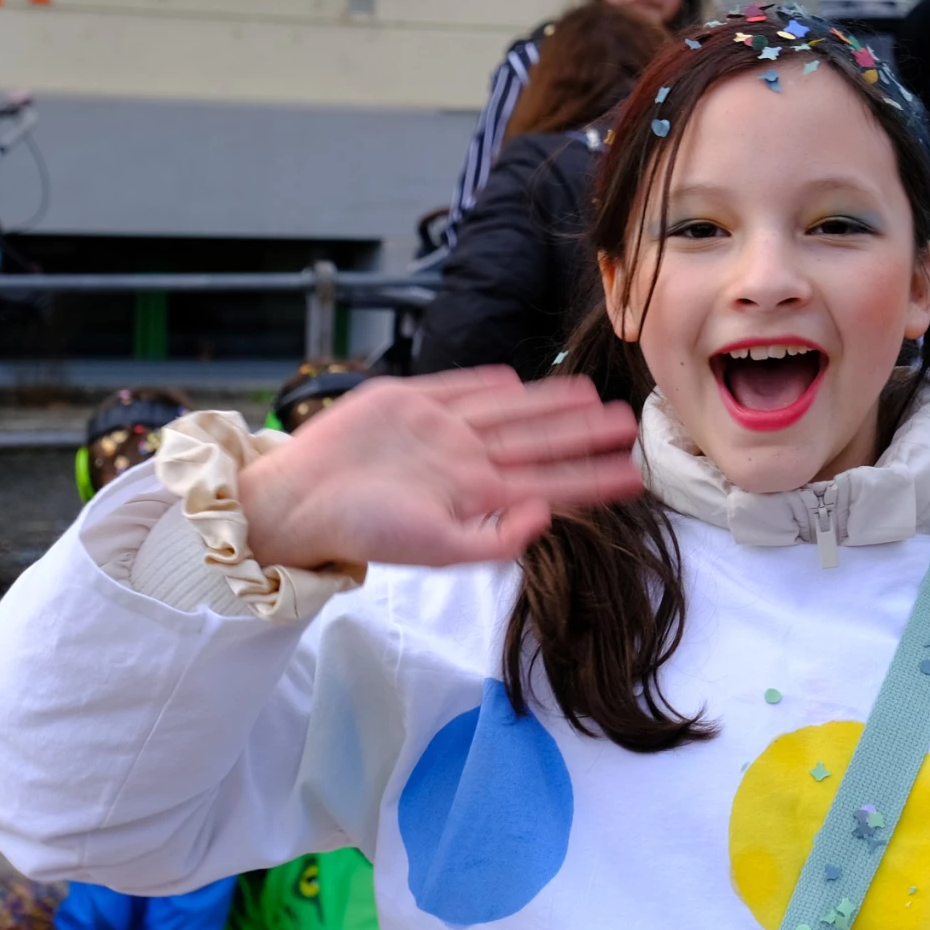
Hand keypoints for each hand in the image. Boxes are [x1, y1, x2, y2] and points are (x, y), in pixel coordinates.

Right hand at [241, 369, 642, 570]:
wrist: (297, 502)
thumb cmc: (363, 532)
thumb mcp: (436, 549)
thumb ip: (495, 539)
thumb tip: (545, 515)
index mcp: (475, 495)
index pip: (547, 483)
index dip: (590, 477)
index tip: (632, 473)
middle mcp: (464, 459)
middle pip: (537, 441)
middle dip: (583, 434)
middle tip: (629, 424)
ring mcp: (437, 429)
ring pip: (508, 412)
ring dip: (550, 404)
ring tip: (592, 397)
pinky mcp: (406, 401)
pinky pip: (456, 387)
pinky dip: (488, 382)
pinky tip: (517, 380)